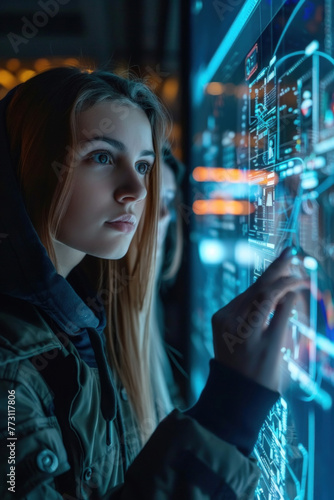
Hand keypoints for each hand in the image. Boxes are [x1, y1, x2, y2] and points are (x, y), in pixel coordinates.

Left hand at [212, 247, 308, 391]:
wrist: (234, 395)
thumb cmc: (261, 378)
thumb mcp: (277, 349)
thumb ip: (282, 318)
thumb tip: (291, 293)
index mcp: (244, 327)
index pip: (268, 294)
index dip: (287, 283)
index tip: (304, 279)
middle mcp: (228, 318)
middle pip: (256, 287)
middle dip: (275, 269)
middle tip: (291, 251)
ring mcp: (222, 318)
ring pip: (249, 292)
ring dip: (267, 280)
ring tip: (285, 266)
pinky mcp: (220, 320)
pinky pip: (242, 301)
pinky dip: (258, 293)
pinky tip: (269, 285)